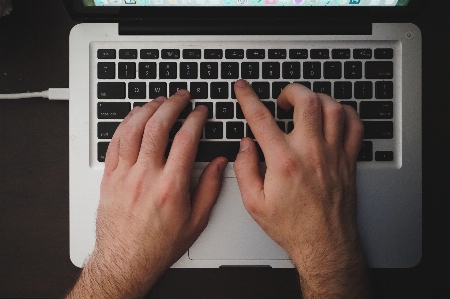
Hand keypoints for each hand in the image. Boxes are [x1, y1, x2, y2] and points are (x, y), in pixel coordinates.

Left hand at [67, 90, 226, 298]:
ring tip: (159, 100)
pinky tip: (134, 117)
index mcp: (171, 186)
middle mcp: (146, 177)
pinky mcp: (109, 178)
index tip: (201, 112)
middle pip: (158, 127)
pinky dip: (125, 124)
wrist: (126, 260)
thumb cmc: (159, 244)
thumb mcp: (196, 221)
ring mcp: (124, 175)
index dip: (196, 119)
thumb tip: (220, 163)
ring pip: (133, 129)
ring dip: (147, 109)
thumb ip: (210, 188)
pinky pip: (114, 142)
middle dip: (172, 104)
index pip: (186, 139)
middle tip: (181, 96)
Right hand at [233, 80, 368, 297]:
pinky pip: (354, 125)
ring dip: (317, 99)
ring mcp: (333, 154)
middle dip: (291, 91)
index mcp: (284, 162)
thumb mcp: (254, 203)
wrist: (324, 244)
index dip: (248, 97)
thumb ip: (244, 169)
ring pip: (333, 108)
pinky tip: (333, 116)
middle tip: (282, 100)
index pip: (261, 118)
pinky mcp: (348, 160)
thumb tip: (245, 146)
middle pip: (306, 102)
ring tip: (306, 106)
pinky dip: (344, 113)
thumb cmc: (292, 226)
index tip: (243, 88)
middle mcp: (311, 152)